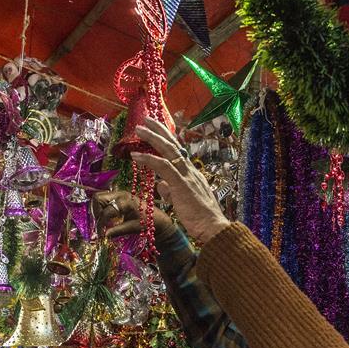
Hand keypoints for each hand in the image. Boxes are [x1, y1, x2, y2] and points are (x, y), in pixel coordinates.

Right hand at [92, 190, 174, 239]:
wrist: (157, 218)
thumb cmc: (146, 223)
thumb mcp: (132, 228)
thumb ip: (116, 231)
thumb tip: (102, 236)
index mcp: (125, 201)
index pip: (106, 212)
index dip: (101, 224)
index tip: (100, 235)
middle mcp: (120, 194)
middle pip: (97, 199)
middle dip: (96, 212)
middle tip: (100, 225)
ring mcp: (118, 194)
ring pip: (98, 198)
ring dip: (97, 210)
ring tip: (103, 222)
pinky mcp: (117, 196)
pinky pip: (103, 200)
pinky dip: (101, 209)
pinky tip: (107, 218)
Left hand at [131, 117, 230, 242]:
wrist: (213, 227)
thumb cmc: (200, 219)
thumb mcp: (183, 202)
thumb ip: (171, 191)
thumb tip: (160, 185)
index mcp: (193, 174)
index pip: (179, 153)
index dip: (167, 140)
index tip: (158, 131)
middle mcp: (191, 171)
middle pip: (174, 145)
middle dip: (160, 131)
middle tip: (147, 120)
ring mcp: (187, 175)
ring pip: (168, 150)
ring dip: (152, 138)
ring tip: (138, 129)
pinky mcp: (181, 183)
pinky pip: (163, 166)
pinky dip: (149, 159)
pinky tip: (136, 155)